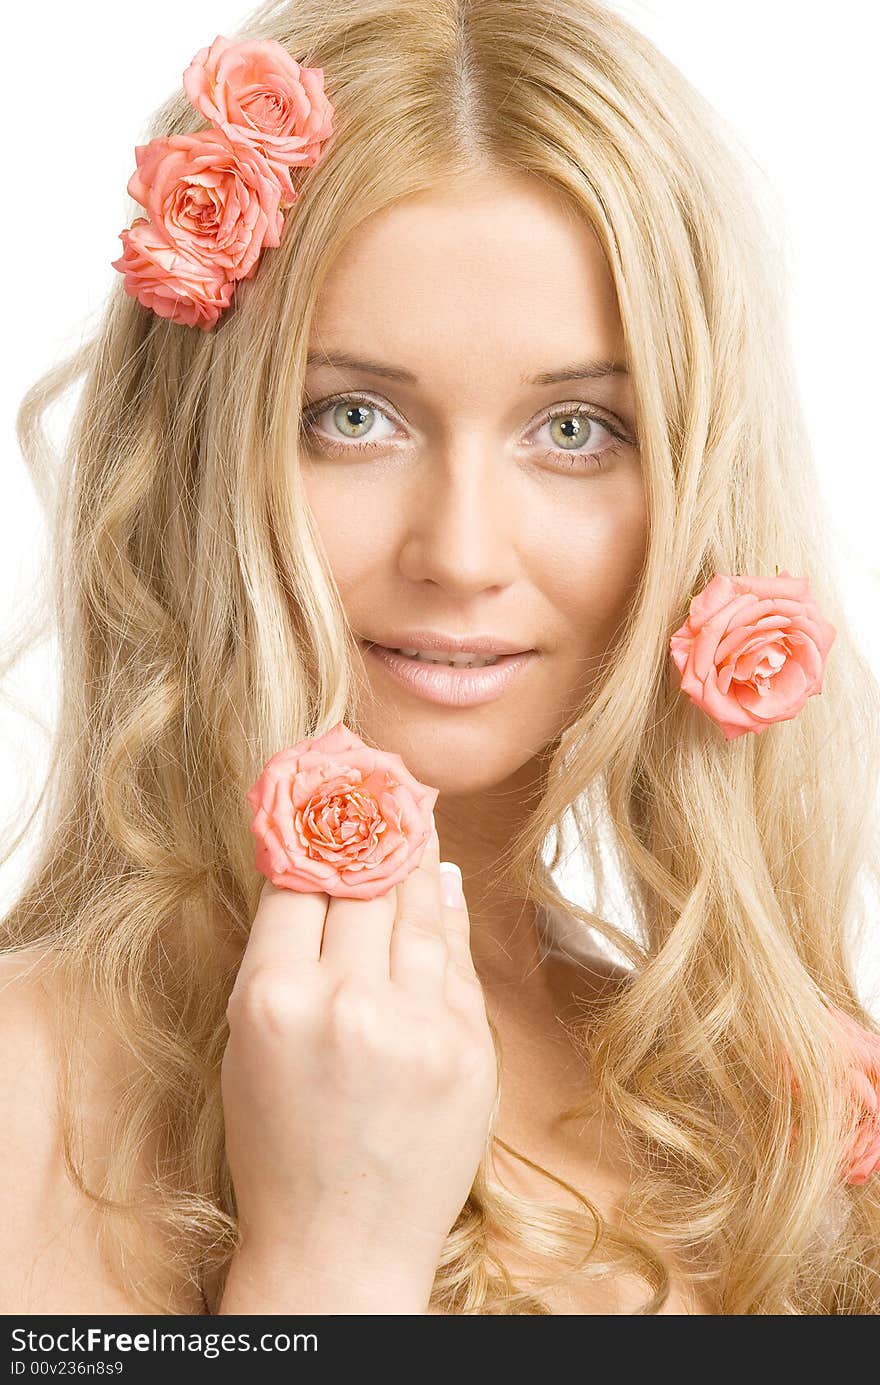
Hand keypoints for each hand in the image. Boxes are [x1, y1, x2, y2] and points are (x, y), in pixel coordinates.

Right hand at [220, 827, 496, 1276]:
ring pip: (419, 909)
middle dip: (369, 829)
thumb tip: (334, 869)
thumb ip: (286, 955)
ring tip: (413, 815)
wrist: (340, 1245)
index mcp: (272, 1000)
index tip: (323, 790)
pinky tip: (441, 881)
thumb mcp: (250, 1044)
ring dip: (415, 858)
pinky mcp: (470, 1050)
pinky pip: (456, 959)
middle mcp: (347, 1004)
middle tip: (379, 781)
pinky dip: (447, 915)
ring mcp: (417, 1027)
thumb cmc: (280, 1146)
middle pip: (364, 883)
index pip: (299, 882)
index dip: (313, 830)